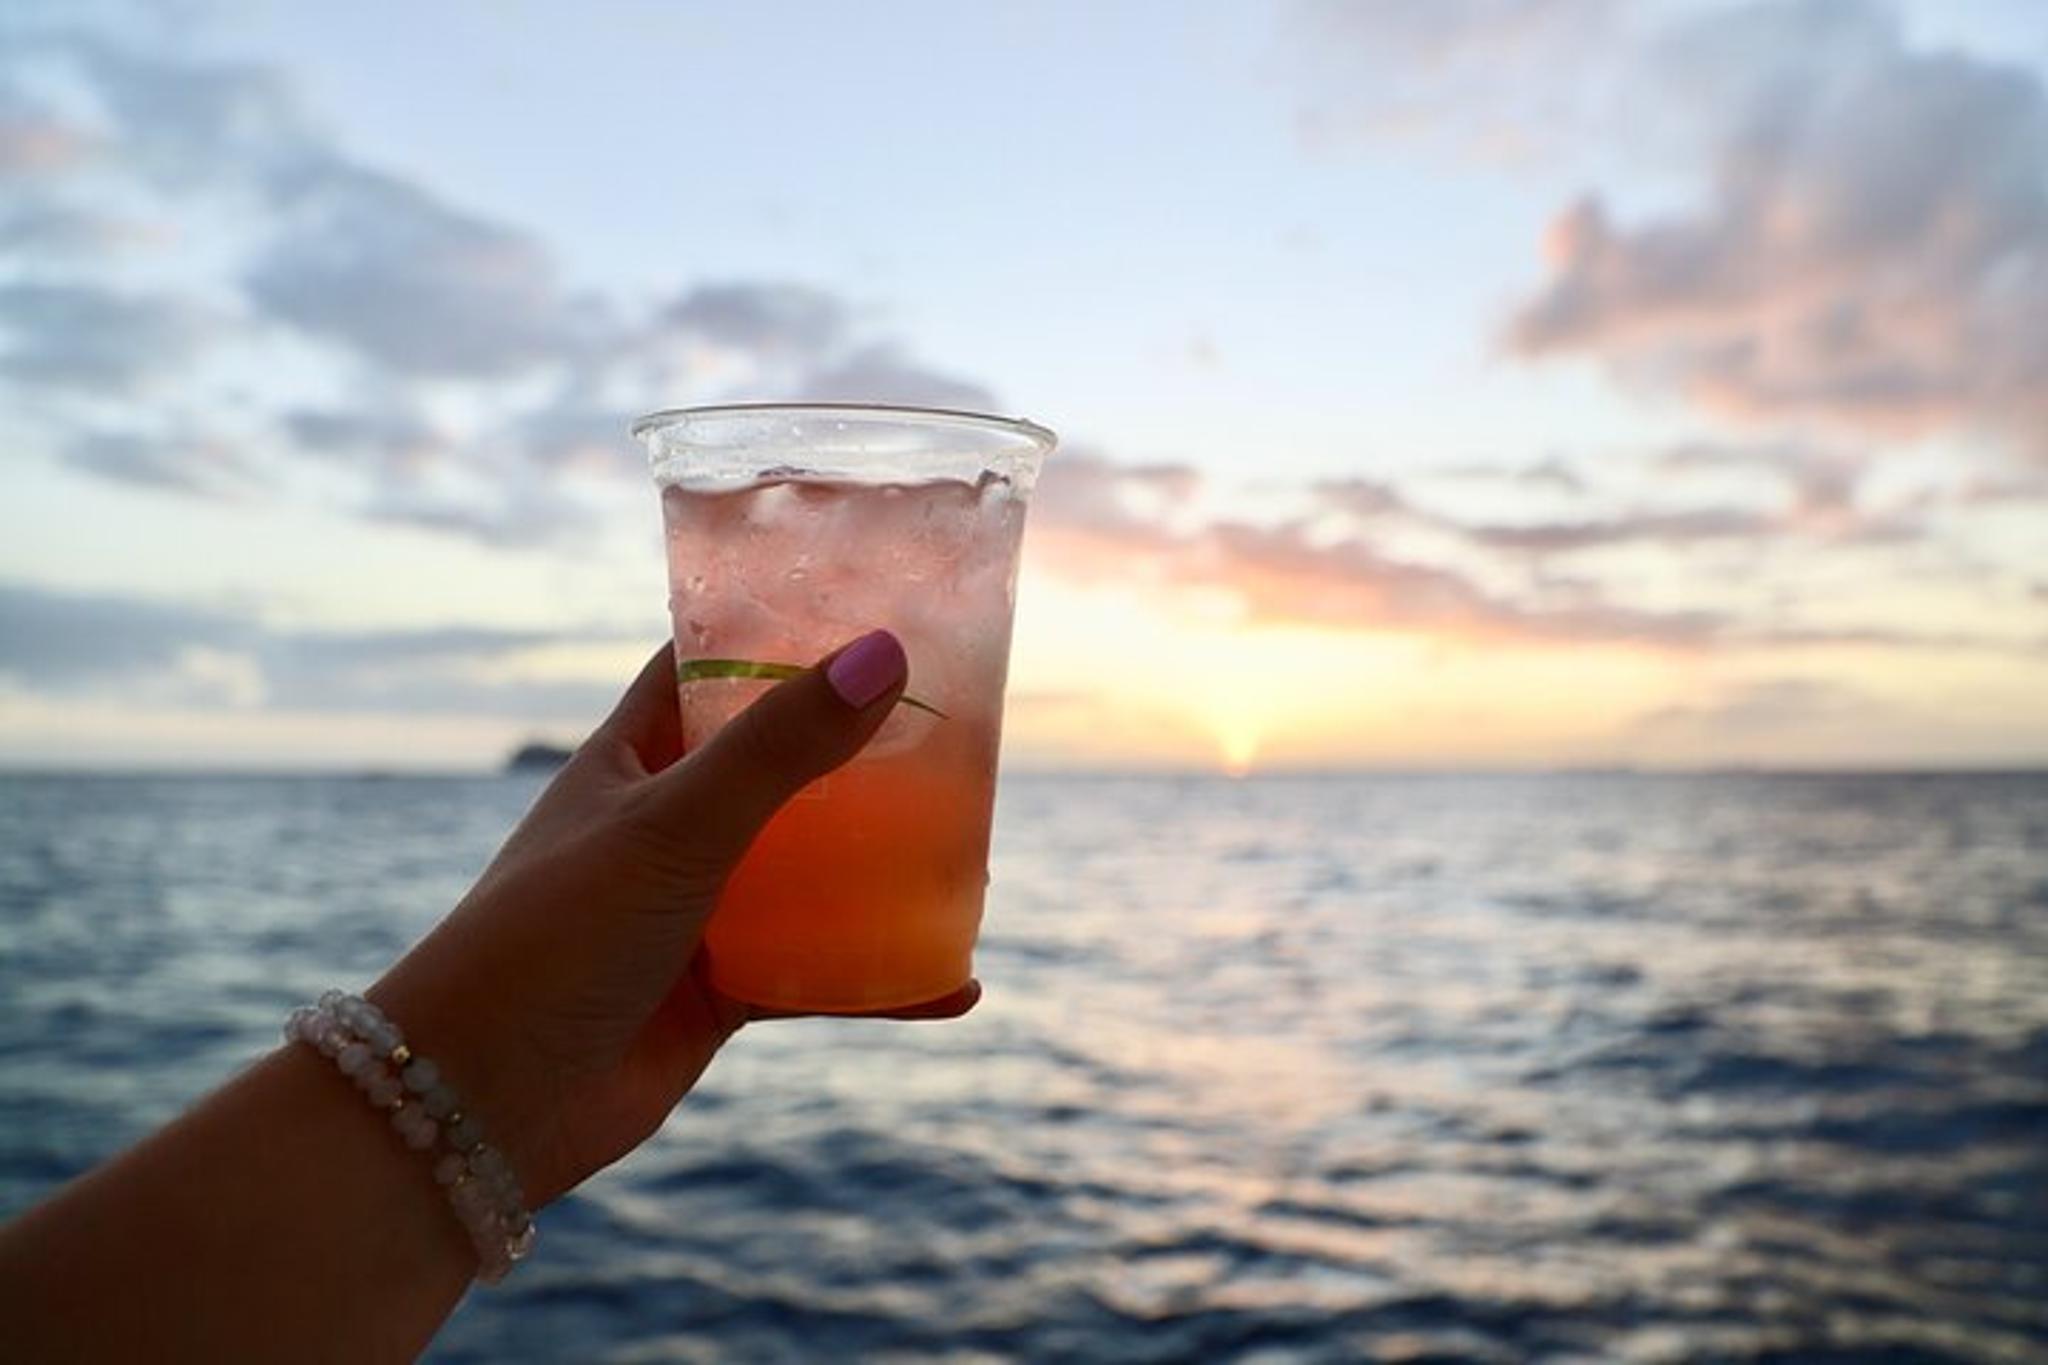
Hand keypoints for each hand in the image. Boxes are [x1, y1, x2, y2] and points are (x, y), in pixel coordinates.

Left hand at [367, 631, 978, 1206]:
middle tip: (957, 731)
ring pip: (807, 876)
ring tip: (972, 850)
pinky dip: (879, 980)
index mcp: (630, 760)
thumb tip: (883, 652)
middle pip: (776, 769)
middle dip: (857, 753)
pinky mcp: (716, 995)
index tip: (869, 610)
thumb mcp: (673, 826)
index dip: (777, 634)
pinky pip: (816, 976)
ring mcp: (692, 912)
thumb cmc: (551, 939)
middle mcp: (663, 827)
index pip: (706, 668)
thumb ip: (780, 748)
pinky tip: (953, 985)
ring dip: (878, 869)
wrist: (479, 1107)